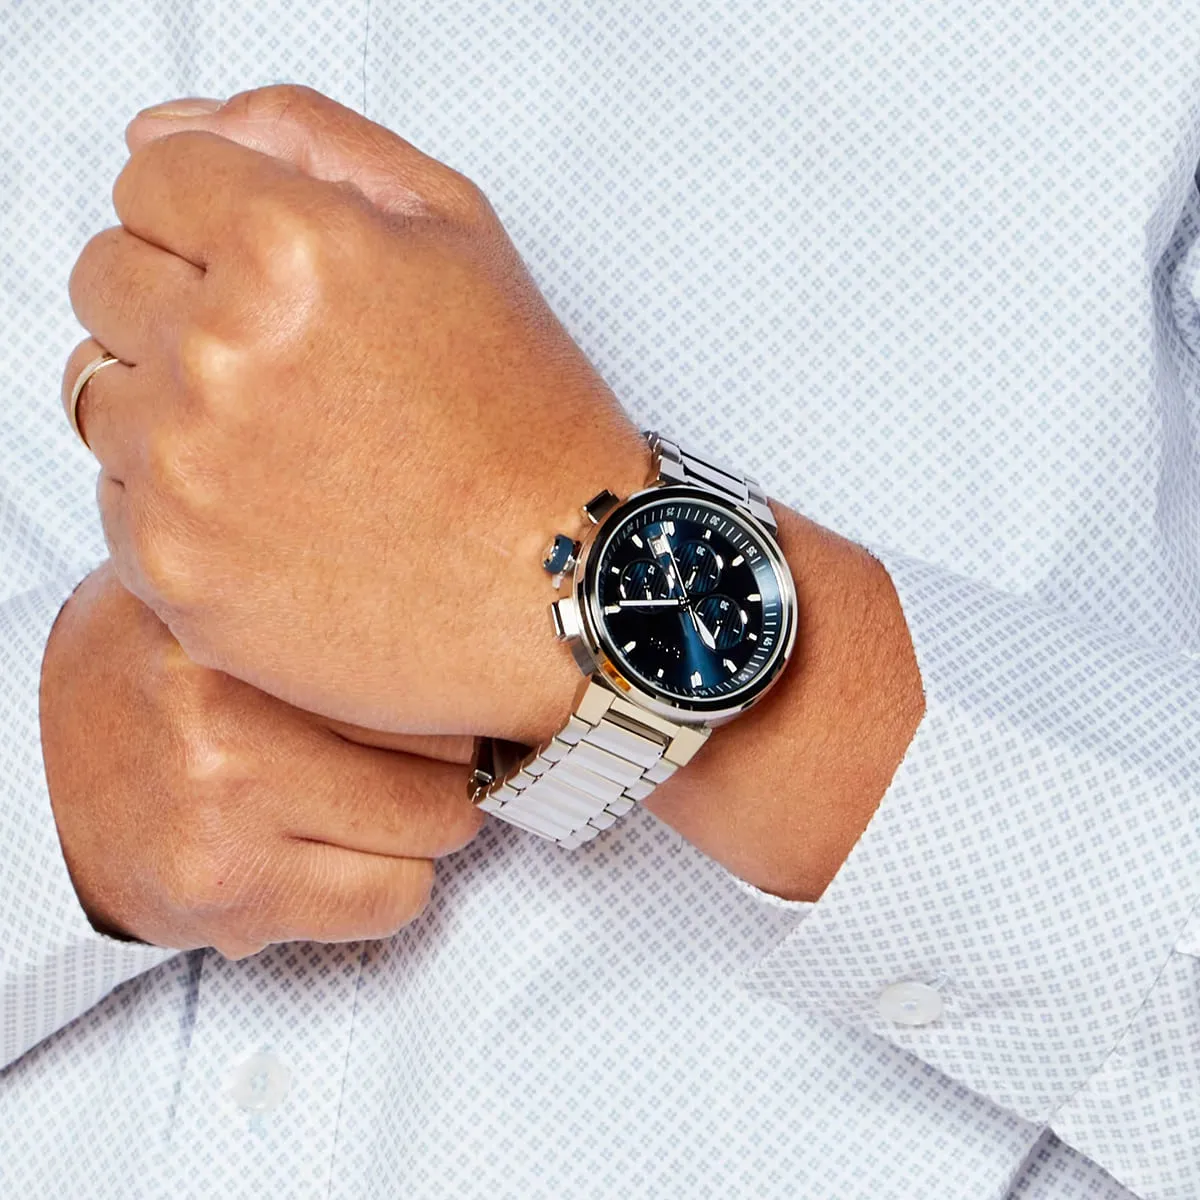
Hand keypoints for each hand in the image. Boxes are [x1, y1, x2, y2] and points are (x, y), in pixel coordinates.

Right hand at [40, 563, 483, 957]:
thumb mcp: (205, 602)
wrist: (30, 788)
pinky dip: (387, 884)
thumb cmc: (138, 687)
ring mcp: (228, 820)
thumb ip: (305, 584)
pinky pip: (391, 902)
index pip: (419, 657)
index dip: (456, 678)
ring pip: (433, 830)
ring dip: (423, 823)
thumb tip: (447, 589)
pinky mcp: (233, 900)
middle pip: (446, 746)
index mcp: (228, 635)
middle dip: (454, 755)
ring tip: (377, 799)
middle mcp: (227, 723)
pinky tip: (341, 852)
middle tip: (425, 749)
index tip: (467, 686)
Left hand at [65, 85, 649, 743]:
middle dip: (181, 304)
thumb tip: (168, 132)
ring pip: (99, 392)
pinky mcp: (174, 572)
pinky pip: (119, 498)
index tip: (264, 274)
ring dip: (171, 404)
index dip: (212, 222)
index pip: (149, 181)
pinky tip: (277, 515)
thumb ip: (307, 138)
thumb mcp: (456, 231)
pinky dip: (178, 500)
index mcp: (290, 251)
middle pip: (106, 279)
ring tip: (286, 446)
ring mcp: (187, 474)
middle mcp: (220, 358)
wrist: (566, 584)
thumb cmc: (526, 422)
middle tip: (289, 368)